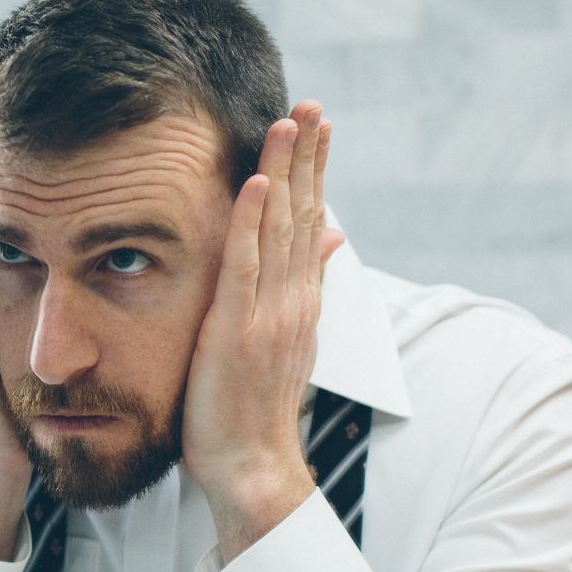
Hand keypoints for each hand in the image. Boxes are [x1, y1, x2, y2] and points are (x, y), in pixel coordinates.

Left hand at [181, 100, 345, 561]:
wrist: (253, 467)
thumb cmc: (257, 407)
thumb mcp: (289, 340)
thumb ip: (308, 286)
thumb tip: (333, 239)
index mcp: (302, 300)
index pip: (311, 222)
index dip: (315, 172)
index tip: (318, 126)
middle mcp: (295, 300)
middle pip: (304, 214)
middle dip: (308, 157)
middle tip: (311, 104)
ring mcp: (271, 314)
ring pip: (281, 230)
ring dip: (286, 172)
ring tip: (290, 121)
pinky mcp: (239, 331)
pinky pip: (246, 267)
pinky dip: (252, 222)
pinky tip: (258, 182)